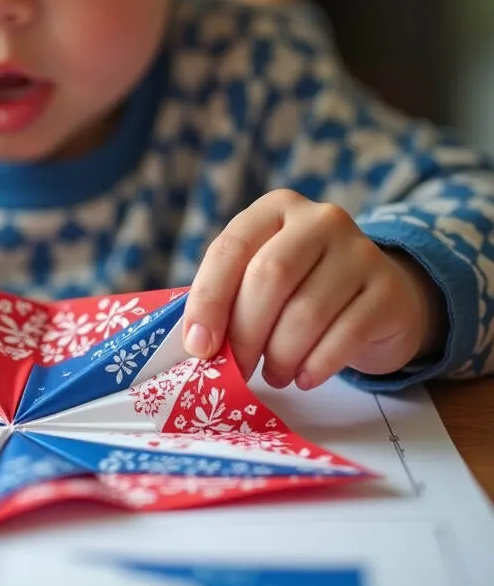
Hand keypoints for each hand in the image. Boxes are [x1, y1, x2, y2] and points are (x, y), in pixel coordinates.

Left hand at [180, 189, 446, 388]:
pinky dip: (317, 364)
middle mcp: (320, 220)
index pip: (231, 248)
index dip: (208, 299)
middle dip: (245, 332)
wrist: (381, 298)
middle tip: (238, 369)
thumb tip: (196, 343)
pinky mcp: (388, 290)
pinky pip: (345, 335)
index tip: (199, 346)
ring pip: (306, 311)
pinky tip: (304, 377)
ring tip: (273, 374)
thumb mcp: (263, 278)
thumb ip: (230, 297)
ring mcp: (360, 251)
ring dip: (280, 355)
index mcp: (276, 209)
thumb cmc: (305, 288)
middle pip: (269, 277)